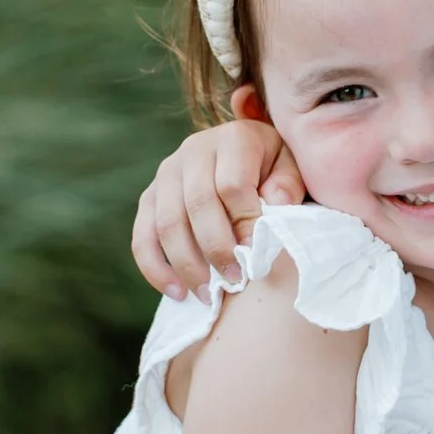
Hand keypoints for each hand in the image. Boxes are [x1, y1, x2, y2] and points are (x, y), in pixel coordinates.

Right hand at [131, 122, 304, 300]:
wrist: (246, 154)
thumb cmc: (273, 167)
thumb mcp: (291, 166)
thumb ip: (287, 182)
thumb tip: (275, 202)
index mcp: (232, 139)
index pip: (232, 185)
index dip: (244, 222)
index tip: (255, 254)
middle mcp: (193, 150)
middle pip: (197, 205)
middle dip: (216, 249)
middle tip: (234, 281)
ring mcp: (166, 174)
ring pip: (167, 223)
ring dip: (186, 264)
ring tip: (208, 295)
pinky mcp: (150, 197)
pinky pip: (142, 235)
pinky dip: (155, 268)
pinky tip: (176, 292)